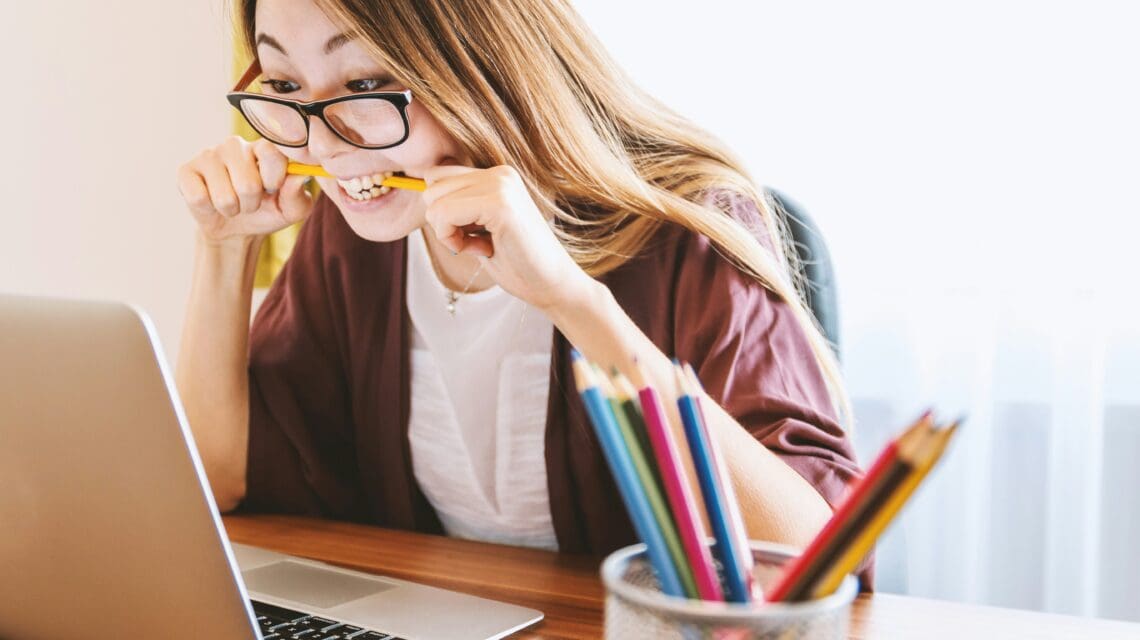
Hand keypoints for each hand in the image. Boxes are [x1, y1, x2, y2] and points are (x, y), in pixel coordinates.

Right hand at [177, 136, 313, 245]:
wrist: (236, 229)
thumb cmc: (267, 212)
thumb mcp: (291, 210)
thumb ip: (298, 195)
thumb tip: (299, 176)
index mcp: (263, 147)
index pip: (272, 153)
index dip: (274, 179)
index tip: (273, 189)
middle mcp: (235, 145)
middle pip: (248, 184)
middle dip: (251, 204)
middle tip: (249, 202)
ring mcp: (208, 155)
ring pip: (224, 196)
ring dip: (232, 209)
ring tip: (232, 203)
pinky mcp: (186, 170)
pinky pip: (199, 198)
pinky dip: (209, 210)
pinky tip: (211, 202)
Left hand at [421, 164, 593, 311]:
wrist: (552, 286)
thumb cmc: (516, 263)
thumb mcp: (480, 227)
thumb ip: (458, 206)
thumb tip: (421, 189)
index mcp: (497, 175)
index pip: (437, 176)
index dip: (442, 211)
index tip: (469, 234)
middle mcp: (499, 173)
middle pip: (431, 186)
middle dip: (442, 221)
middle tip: (475, 242)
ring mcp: (501, 185)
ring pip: (434, 201)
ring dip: (448, 232)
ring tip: (481, 245)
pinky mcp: (500, 204)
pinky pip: (444, 214)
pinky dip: (452, 239)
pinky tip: (482, 249)